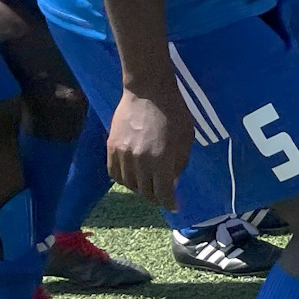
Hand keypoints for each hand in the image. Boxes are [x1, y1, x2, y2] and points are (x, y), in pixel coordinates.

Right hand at [108, 87, 192, 203]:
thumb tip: (173, 181)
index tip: (174, 206)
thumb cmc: (173, 112)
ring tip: (148, 186)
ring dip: (139, 189)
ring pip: (129, 184)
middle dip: (156, 197)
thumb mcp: (186, 138)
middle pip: (145, 191)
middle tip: (162, 195)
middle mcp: (140, 160)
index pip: (163, 192)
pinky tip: (132, 178)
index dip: (169, 203)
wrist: (147, 91)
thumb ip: (180, 162)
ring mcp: (123, 154)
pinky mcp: (111, 147)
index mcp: (162, 159)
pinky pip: (114, 173)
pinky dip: (123, 179)